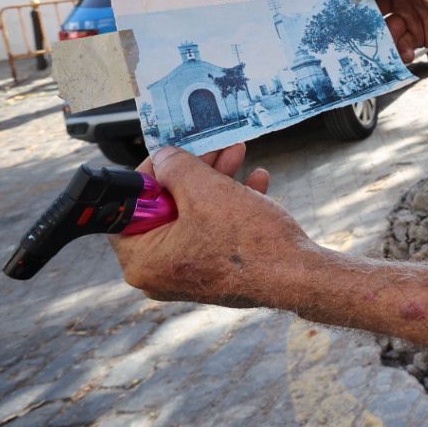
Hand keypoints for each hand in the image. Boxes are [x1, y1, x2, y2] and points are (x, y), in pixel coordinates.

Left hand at [110, 143, 318, 307]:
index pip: (129, 209)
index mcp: (144, 260)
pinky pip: (213, 232)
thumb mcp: (206, 190)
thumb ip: (176, 167)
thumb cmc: (249, 243)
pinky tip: (255, 184)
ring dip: (216, 183)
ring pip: (194, 217)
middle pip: (166, 210)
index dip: (151, 174)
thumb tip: (164, 158)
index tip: (170, 155)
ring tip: (238, 156)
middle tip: (211, 149)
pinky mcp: (215, 272)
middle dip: (194, 173)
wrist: (297, 277)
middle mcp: (160, 273)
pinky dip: (230, 206)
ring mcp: (189, 275)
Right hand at [360, 0, 427, 61]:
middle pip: (375, 12)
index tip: (343, 8)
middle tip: (359, 36)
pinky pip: (400, 46)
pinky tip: (405, 55)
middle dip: (367, 24)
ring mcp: (412, 18)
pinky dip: (398, 52)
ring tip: (391, 47)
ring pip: (386, 32)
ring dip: (384, 41)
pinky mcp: (420, 37)